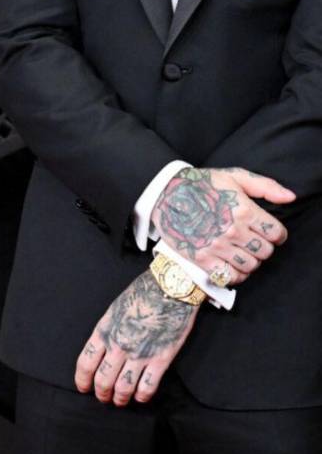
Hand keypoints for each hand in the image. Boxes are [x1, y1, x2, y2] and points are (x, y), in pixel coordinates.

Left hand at [75, 270, 198, 406]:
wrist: (168, 289)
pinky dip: (142, 396)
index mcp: (104, 330)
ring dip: (119, 398)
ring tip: (119, 401)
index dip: (82, 379)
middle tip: (103, 398)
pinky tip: (140, 397)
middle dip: (101, 393)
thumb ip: (107, 330)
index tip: (83, 387)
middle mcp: (118, 345)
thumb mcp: (114, 309)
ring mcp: (139, 354)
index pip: (85, 362)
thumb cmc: (141, 294)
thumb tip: (101, 349)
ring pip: (123, 387)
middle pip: (102, 379)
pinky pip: (147, 386)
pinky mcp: (160, 359)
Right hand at [151, 167, 293, 285]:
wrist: (163, 193)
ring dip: (249, 260)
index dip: (274, 232)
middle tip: (249, 239)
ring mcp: (217, 246)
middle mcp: (232, 230)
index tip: (265, 230)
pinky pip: (231, 277)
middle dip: (261, 246)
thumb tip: (290, 197)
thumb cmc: (200, 184)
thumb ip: (264, 186)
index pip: (276, 233)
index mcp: (243, 209)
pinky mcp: (203, 258)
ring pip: (251, 266)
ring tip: (239, 249)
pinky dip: (235, 274)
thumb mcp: (232, 176)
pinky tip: (230, 263)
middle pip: (265, 252)